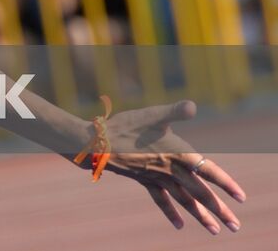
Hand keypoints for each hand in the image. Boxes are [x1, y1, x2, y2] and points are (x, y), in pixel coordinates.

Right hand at [88, 100, 245, 233]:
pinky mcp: (144, 181)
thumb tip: (192, 106)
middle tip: (235, 226)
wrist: (97, 144)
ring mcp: (158, 178)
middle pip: (199, 193)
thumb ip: (174, 112)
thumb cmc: (125, 127)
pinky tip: (180, 225)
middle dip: (218, 209)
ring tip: (215, 231)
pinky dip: (171, 212)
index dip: (225, 183)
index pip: (208, 171)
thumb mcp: (151, 116)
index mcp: (178, 154)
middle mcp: (171, 170)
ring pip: (183, 200)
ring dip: (200, 216)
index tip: (241, 197)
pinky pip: (160, 199)